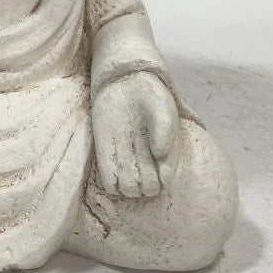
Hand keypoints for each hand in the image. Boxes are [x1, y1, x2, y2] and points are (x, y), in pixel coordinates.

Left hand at [92, 72, 178, 197]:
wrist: (126, 81)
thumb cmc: (149, 96)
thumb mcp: (162, 108)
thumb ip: (165, 130)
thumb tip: (159, 154)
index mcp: (165, 154)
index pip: (165, 183)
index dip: (161, 178)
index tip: (156, 159)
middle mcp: (146, 161)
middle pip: (147, 191)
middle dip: (144, 183)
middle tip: (140, 158)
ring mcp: (126, 159)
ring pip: (128, 190)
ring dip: (127, 183)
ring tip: (126, 160)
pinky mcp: (106, 155)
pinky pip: (109, 182)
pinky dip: (111, 180)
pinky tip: (112, 163)